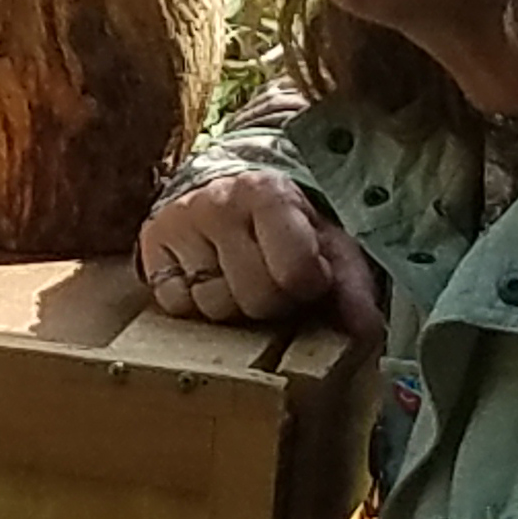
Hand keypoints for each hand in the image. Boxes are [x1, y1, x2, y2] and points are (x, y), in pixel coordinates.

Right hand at [138, 170, 382, 340]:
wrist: (224, 188)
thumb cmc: (283, 225)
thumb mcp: (325, 241)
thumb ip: (351, 283)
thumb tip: (367, 330)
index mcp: (269, 192)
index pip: (294, 272)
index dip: (307, 286)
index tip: (308, 277)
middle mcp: (219, 201)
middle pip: (253, 298)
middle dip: (271, 301)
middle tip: (272, 279)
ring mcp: (180, 221)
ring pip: (213, 307)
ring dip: (232, 305)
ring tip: (239, 276)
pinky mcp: (150, 241)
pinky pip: (176, 305)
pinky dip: (194, 302)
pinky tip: (208, 277)